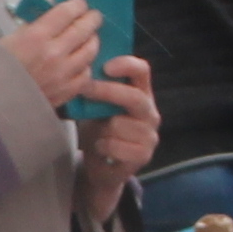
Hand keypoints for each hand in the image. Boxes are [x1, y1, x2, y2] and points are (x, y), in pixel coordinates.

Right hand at [8, 0, 106, 107]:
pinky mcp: (65, 93)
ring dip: (91, 41)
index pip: (67, 12)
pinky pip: (86, 75)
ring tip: (89, 38)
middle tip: (92, 16)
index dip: (77, 5)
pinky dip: (85, 66)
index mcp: (36, 36)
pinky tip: (81, 63)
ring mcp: (63, 75)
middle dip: (91, 19)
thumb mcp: (10, 39)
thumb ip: (34, 26)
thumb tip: (52, 15)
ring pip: (90, 51)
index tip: (80, 4)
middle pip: (84, 29)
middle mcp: (54, 54)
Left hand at [78, 54, 157, 182]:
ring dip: (101, 129)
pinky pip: (115, 145)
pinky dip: (102, 146)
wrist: (103, 166)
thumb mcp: (98, 107)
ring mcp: (150, 135)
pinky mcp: (143, 155)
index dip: (126, 65)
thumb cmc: (100, 130)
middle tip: (85, 89)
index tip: (105, 66)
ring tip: (97, 134)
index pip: (142, 71)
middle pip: (134, 97)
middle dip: (107, 91)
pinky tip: (101, 148)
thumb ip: (98, 90)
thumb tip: (82, 71)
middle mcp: (150, 113)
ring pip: (119, 124)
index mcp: (141, 94)